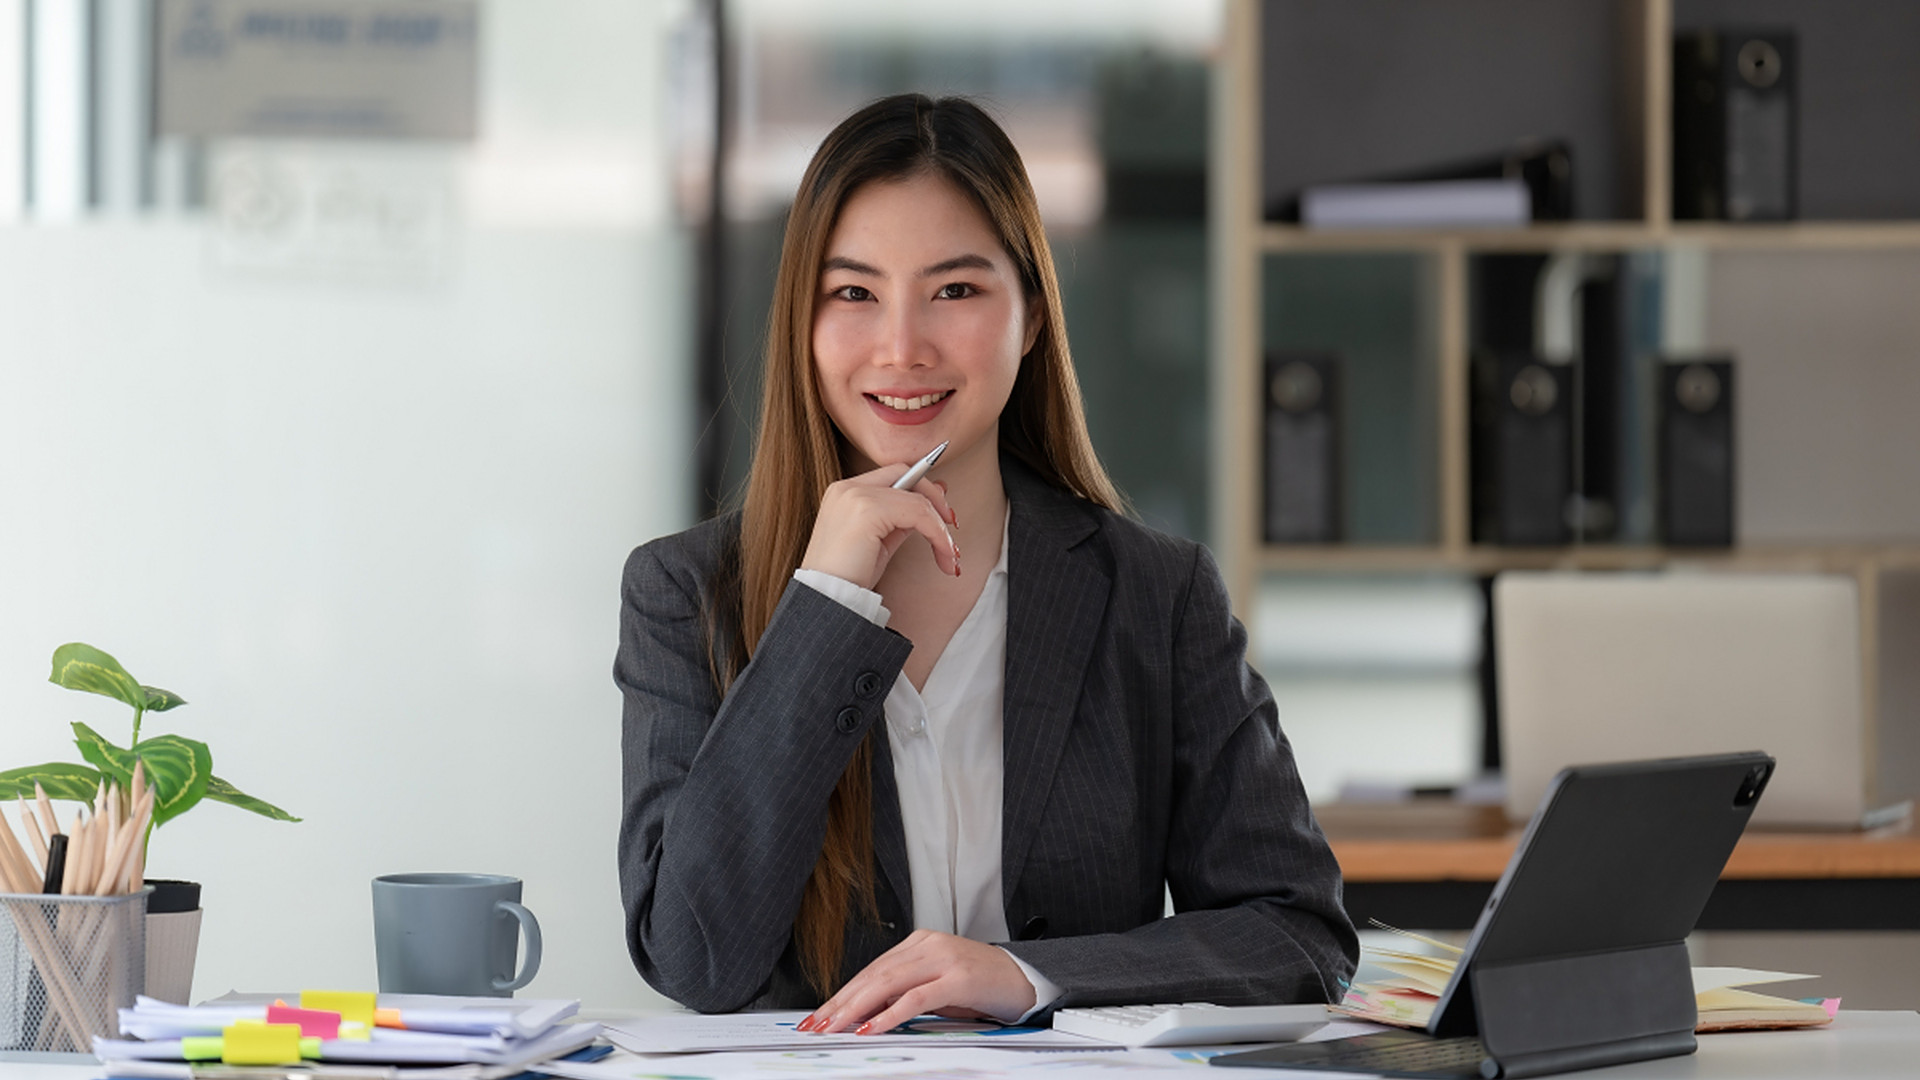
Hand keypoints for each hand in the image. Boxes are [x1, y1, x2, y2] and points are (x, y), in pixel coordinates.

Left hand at [797, 930, 1035, 1034]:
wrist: (1025, 981)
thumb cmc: (981, 986)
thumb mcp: (937, 987)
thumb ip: (905, 992)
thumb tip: (867, 1011)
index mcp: (919, 942)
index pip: (871, 969)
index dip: (842, 993)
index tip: (820, 1014)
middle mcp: (928, 944)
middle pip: (873, 974)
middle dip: (841, 1002)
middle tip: (818, 1025)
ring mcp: (943, 958)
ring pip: (888, 983)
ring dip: (857, 1008)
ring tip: (836, 1027)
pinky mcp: (959, 978)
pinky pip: (916, 997)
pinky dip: (890, 1014)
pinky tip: (872, 1027)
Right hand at [800, 463, 959, 589]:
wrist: (828, 599)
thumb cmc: (850, 577)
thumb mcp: (878, 542)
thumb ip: (898, 521)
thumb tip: (927, 509)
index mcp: (845, 492)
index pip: (893, 475)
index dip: (923, 488)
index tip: (943, 511)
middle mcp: (848, 488)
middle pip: (906, 473)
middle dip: (935, 498)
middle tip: (952, 526)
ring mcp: (856, 496)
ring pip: (917, 499)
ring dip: (940, 528)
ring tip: (950, 555)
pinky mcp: (867, 510)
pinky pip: (918, 515)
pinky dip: (937, 535)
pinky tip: (944, 556)